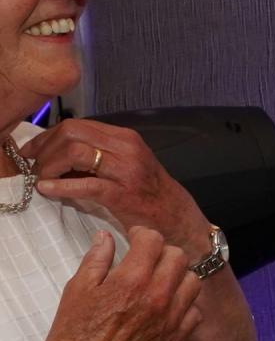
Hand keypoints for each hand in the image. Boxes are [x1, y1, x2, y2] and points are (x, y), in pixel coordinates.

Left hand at [21, 120, 209, 258]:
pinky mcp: (122, 193)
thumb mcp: (124, 163)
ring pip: (75, 152)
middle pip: (72, 133)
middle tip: (34, 165)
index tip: (32, 151)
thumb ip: (97, 154)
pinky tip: (47, 189)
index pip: (77, 125)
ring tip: (43, 178)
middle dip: (45, 148)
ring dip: (50, 165)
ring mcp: (126, 169)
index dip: (48, 136)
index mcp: (125, 138)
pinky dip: (60, 185)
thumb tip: (57, 152)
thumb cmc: (146, 192)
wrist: (174, 216)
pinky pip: (85, 184)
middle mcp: (126, 147)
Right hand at [32, 228, 202, 340]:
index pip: (154, 240)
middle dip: (162, 252)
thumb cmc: (72, 336)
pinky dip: (185, 305)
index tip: (135, 238)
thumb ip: (96, 260)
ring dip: (178, 276)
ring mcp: (170, 319)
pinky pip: (195, 312)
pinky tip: (166, 306)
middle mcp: (157, 297)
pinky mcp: (175, 339)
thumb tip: (106, 237)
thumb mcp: (77, 291)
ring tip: (160, 281)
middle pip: (178, 257)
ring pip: (193, 282)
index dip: (142, 234)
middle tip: (147, 259)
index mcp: (131, 281)